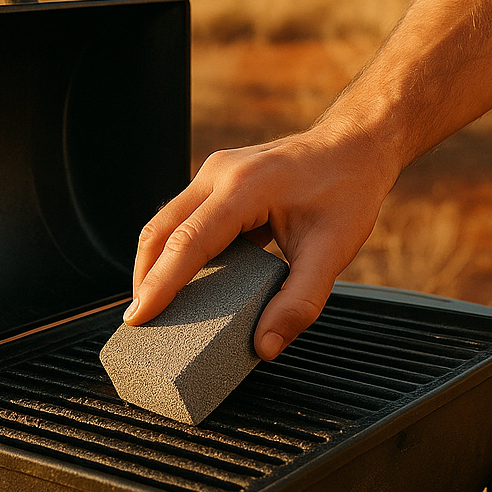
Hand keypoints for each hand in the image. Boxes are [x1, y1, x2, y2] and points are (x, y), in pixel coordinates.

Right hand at [125, 120, 397, 358]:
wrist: (354, 145)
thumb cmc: (346, 191)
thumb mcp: (332, 252)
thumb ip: (300, 302)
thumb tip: (265, 345)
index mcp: (244, 188)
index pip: (188, 242)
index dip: (160, 284)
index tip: (138, 317)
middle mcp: (220, 173)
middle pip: (162, 229)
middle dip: (145, 278)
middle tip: (136, 322)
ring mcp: (215, 171)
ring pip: (166, 220)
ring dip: (154, 262)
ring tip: (151, 306)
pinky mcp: (218, 177)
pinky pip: (183, 215)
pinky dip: (172, 248)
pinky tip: (176, 279)